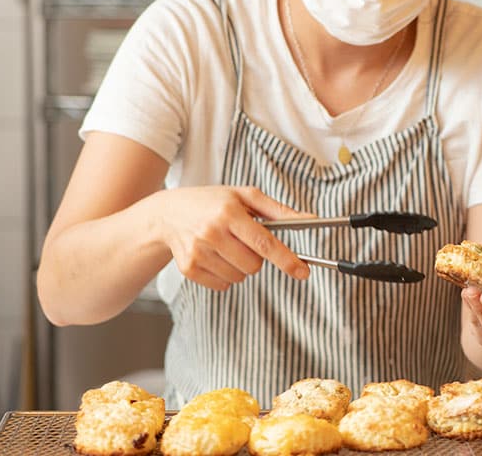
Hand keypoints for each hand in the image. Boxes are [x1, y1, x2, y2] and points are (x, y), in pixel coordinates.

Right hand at [155, 185, 310, 290]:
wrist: (169, 213)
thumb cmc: (214, 202)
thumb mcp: (245, 196)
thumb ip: (279, 211)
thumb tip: (312, 220)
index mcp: (229, 212)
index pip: (264, 243)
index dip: (286, 259)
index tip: (303, 272)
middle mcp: (212, 232)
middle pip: (254, 265)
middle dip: (257, 257)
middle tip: (244, 240)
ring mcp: (198, 252)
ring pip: (240, 277)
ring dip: (241, 266)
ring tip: (227, 245)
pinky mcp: (189, 269)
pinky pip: (224, 284)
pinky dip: (226, 274)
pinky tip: (215, 255)